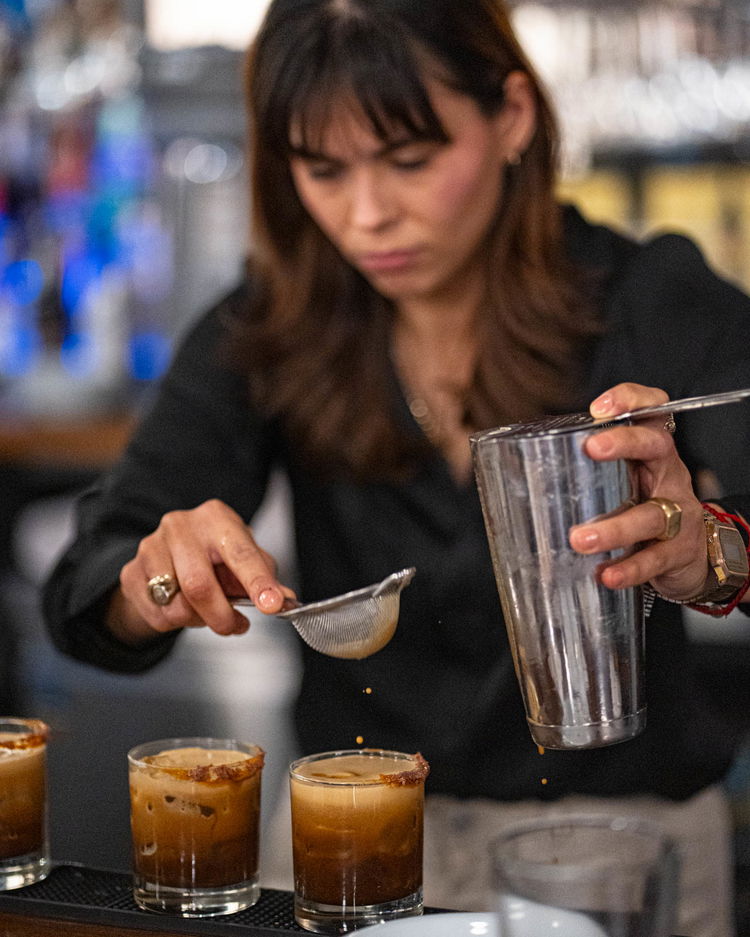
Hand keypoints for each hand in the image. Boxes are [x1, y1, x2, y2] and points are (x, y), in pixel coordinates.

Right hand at [108, 499, 296, 644]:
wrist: (168, 552)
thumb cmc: (214, 554)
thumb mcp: (244, 558)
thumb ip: (265, 578)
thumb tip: (284, 601)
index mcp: (216, 518)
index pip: (241, 553)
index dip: (258, 582)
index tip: (272, 605)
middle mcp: (180, 526)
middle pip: (199, 585)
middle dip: (221, 616)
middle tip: (235, 626)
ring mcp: (150, 547)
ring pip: (176, 605)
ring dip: (197, 620)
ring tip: (205, 610)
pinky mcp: (131, 572)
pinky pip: (157, 615)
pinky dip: (175, 623)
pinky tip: (181, 607)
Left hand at [568, 383, 708, 600]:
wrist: (693, 558)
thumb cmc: (643, 511)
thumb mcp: (623, 483)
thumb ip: (585, 473)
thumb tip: (514, 470)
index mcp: (650, 454)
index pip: (652, 412)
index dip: (632, 399)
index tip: (600, 406)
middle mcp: (668, 476)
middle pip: (656, 447)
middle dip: (624, 443)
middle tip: (590, 449)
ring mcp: (678, 514)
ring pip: (651, 514)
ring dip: (614, 527)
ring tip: (581, 540)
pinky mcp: (679, 552)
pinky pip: (655, 559)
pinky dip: (629, 568)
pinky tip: (606, 574)